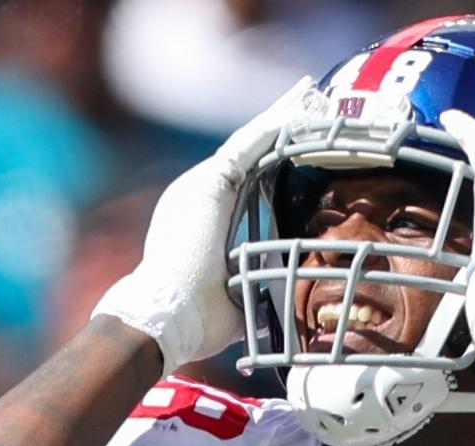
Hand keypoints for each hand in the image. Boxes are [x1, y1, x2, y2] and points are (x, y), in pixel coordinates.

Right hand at [93, 78, 310, 370]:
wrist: (165, 317)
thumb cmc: (197, 318)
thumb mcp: (238, 298)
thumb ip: (256, 287)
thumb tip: (280, 298)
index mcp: (202, 217)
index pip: (244, 180)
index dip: (271, 159)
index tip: (296, 146)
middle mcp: (197, 193)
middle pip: (247, 152)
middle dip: (278, 128)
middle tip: (307, 104)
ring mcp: (201, 184)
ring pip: (250, 141)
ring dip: (282, 118)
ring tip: (309, 97)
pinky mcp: (210, 183)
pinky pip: (249, 145)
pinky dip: (276, 128)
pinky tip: (301, 113)